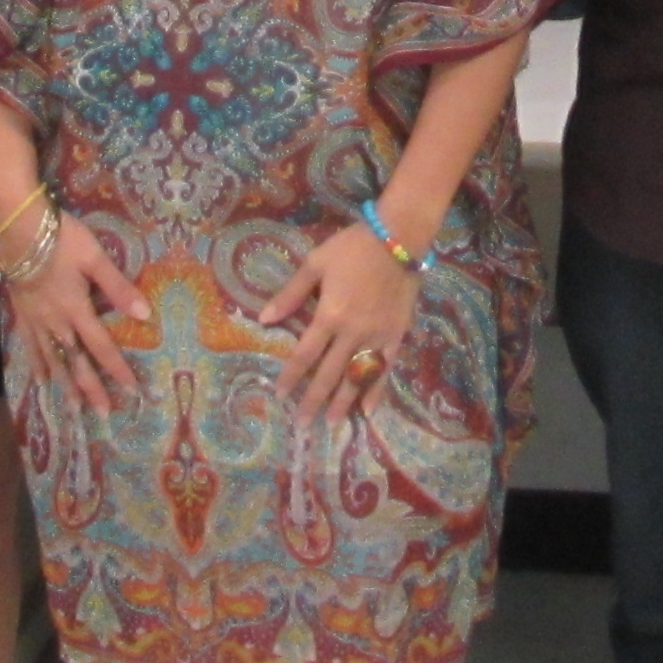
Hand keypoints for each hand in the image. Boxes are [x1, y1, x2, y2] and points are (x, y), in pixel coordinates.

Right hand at [4, 213, 146, 414]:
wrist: (19, 229)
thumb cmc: (61, 239)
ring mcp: (36, 320)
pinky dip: (37, 364)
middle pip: (75, 361)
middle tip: (101, 412)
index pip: (100, 346)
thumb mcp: (95, 258)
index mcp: (77, 309)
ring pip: (52, 359)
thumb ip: (117, 287)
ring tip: (72, 405)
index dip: (115, 368)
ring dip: (65, 384)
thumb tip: (144, 314)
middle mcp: (56, 322)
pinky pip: (30, 346)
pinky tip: (41, 377)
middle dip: (90, 388)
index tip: (130, 389)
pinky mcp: (21, 314)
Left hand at [255, 222, 421, 419]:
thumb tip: (264, 319)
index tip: (280, 395)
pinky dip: (377, 391)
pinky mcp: (396, 336)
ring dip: (343, 402)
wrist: (398, 238)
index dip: (291, 376)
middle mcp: (352, 333)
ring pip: (357, 377)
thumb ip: (290, 294)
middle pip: (329, 374)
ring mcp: (377, 337)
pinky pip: (385, 369)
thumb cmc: (352, 248)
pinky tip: (369, 410)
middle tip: (302, 423)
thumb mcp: (315, 264)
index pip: (305, 355)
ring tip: (332, 424)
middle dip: (314, 400)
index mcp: (329, 316)